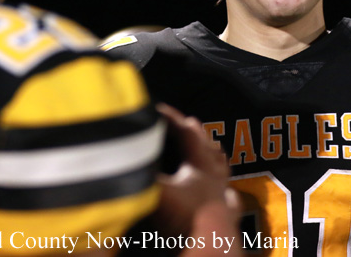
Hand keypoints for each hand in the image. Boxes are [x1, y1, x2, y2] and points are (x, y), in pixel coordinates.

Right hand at [153, 104, 240, 237]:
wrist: (213, 249)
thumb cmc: (187, 217)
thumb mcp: (157, 192)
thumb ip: (142, 173)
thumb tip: (119, 157)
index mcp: (200, 164)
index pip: (186, 133)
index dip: (171, 118)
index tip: (157, 108)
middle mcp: (215, 176)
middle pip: (208, 147)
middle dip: (197, 133)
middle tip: (189, 122)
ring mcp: (224, 196)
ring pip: (222, 169)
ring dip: (215, 157)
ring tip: (213, 150)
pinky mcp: (228, 218)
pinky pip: (231, 200)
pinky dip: (229, 194)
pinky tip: (230, 195)